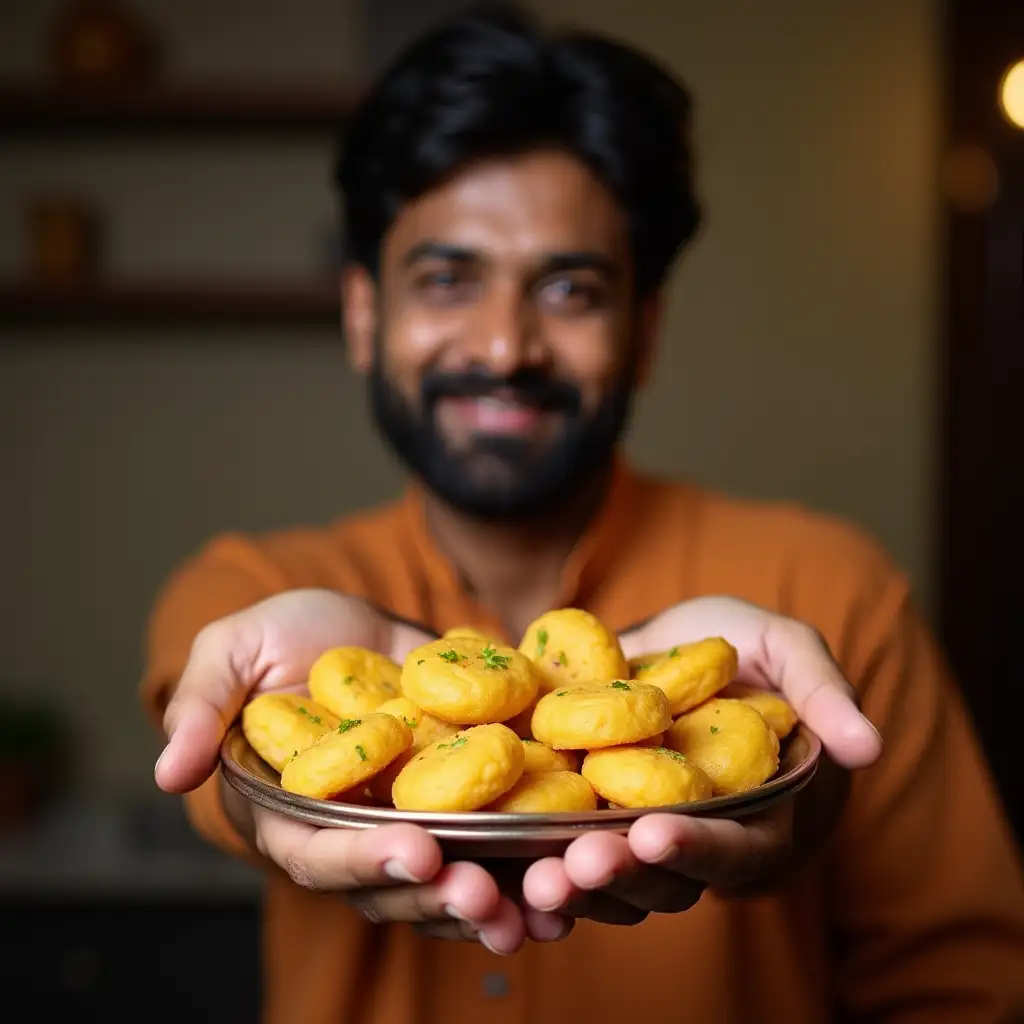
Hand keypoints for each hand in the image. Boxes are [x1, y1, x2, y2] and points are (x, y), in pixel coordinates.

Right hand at [153, 588, 566, 953]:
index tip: (414, 852)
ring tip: (544, 909)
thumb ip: (200, 706)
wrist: (356, 618)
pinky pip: (497, 839)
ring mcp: (415, 819)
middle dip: (441, 898)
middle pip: (395, 887)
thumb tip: (169, 773)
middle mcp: (356, 831)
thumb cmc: (282, 634)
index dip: (363, 860)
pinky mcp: (464, 797)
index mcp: (292, 813)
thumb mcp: (231, 651)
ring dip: (497, 899)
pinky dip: (531, 860)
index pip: (320, 853)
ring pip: (453, 879)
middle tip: (488, 897)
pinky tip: (573, 873)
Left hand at [522, 596, 882, 925]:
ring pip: (610, 880)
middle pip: (664, 877)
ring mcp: (639, 835)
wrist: (671, 646)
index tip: (658, 833)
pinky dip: (534, 865)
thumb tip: (867, 746)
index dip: (701, 846)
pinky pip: (563, 852)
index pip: (737, 845)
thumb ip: (823, 691)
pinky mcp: (588, 818)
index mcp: (759, 814)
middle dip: (620, 876)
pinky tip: (498, 866)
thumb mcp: (786, 648)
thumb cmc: (743, 648)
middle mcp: (699, 840)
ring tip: (531, 880)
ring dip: (571, 886)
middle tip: (574, 869)